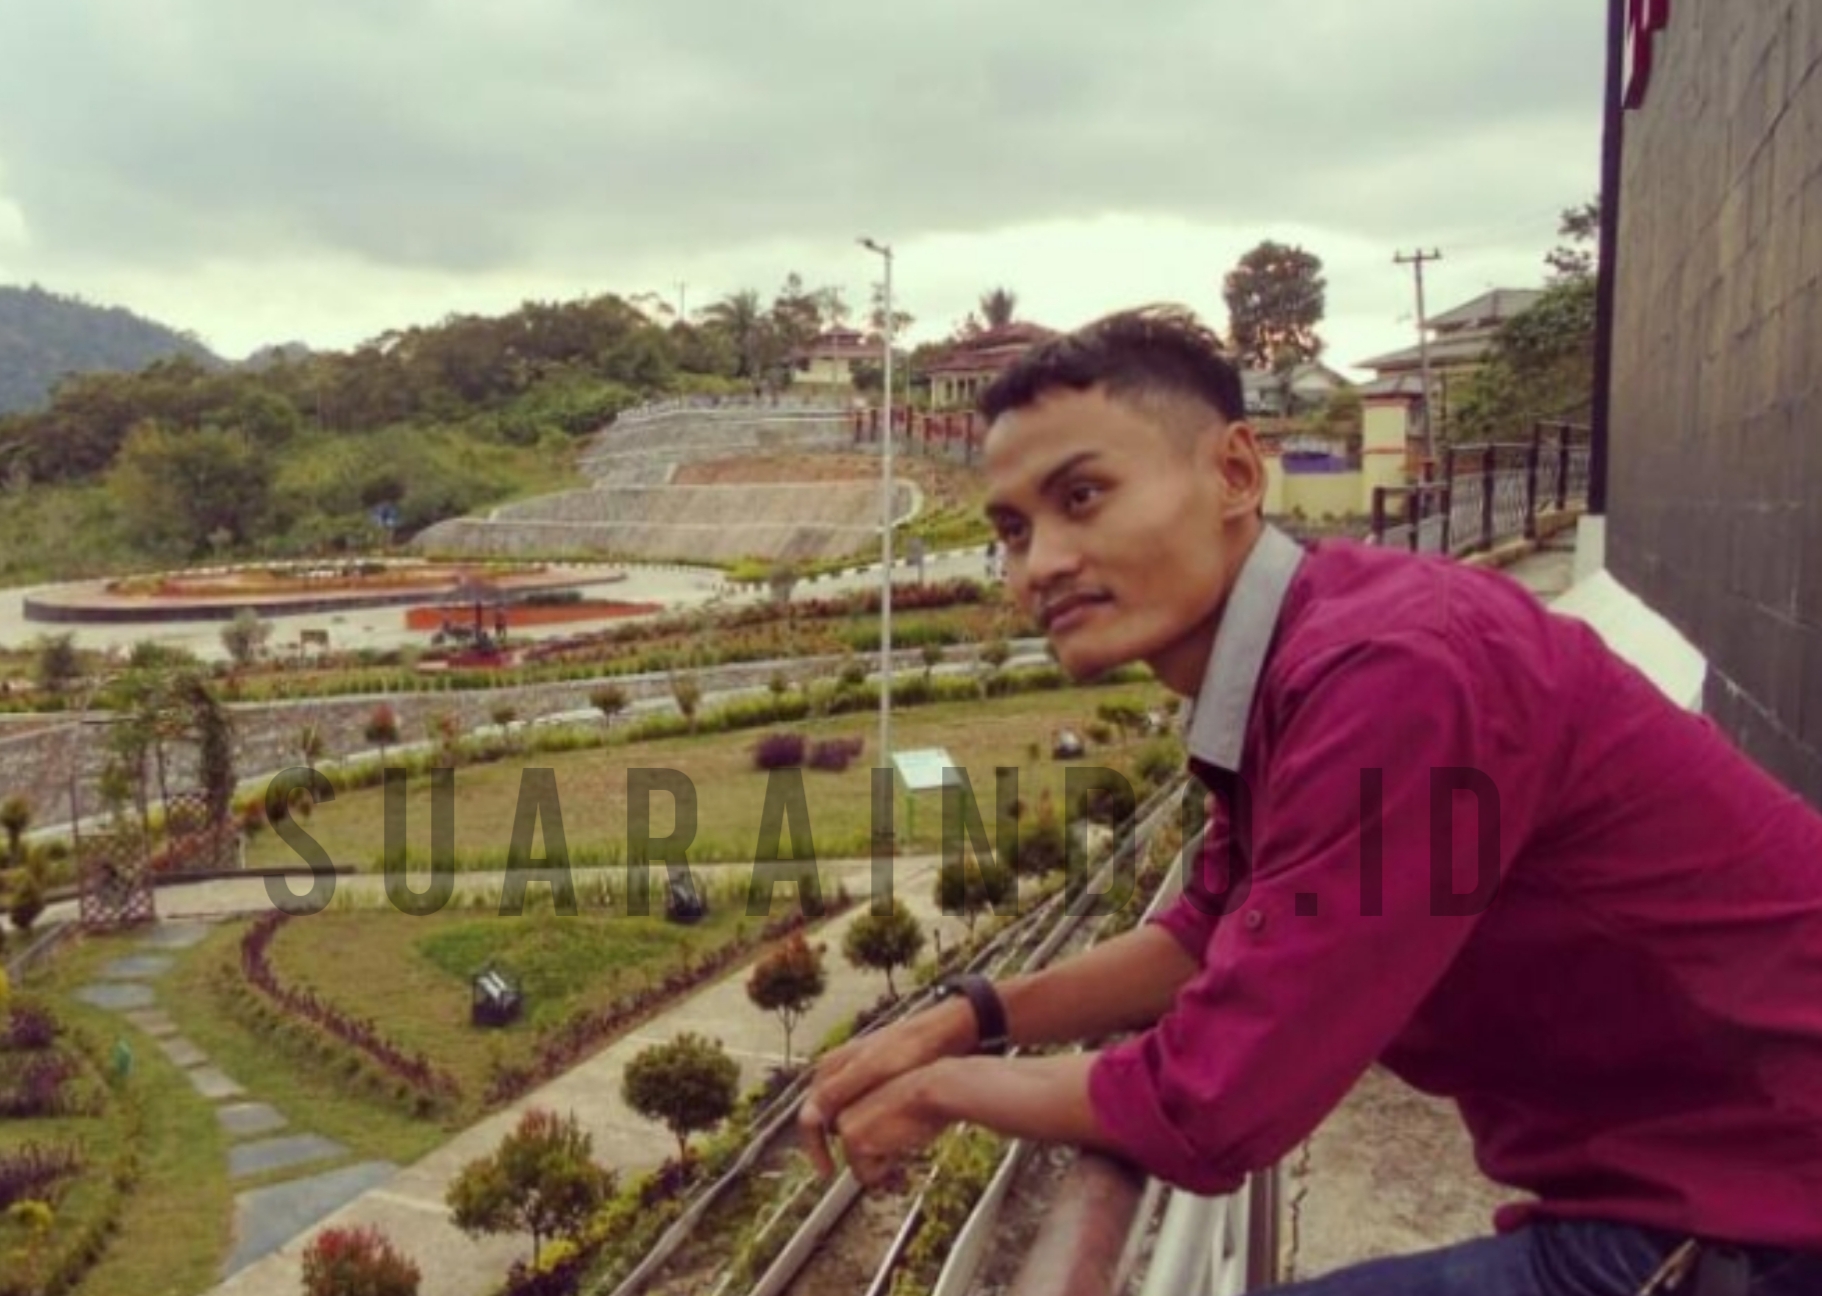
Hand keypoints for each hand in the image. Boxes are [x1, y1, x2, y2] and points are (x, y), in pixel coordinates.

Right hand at [800, 1000, 972, 1176]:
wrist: (945, 1034)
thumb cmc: (911, 1050)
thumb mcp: (871, 1070)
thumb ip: (838, 1090)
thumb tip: (810, 1116)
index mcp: (830, 1070)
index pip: (809, 1119)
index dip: (815, 1150)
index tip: (829, 1173)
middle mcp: (838, 1072)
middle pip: (828, 1122)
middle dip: (842, 1149)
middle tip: (865, 1171)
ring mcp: (857, 1074)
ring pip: (847, 1118)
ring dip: (858, 1141)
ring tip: (882, 1159)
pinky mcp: (877, 1078)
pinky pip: (864, 1111)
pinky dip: (873, 1129)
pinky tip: (893, 1138)